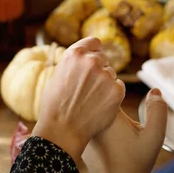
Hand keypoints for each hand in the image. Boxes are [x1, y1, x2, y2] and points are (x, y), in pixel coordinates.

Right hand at [32, 37, 125, 161]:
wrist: (62, 130)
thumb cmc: (55, 105)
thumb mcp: (58, 75)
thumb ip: (73, 64)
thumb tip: (84, 58)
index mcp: (74, 54)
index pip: (94, 42)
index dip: (94, 51)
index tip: (93, 61)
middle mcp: (91, 61)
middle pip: (104, 58)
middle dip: (99, 70)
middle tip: (89, 87)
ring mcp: (106, 75)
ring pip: (111, 74)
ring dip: (105, 83)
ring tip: (90, 99)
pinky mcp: (117, 91)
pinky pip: (118, 87)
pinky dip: (112, 95)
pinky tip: (99, 105)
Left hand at [83, 89, 167, 172]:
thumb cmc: (137, 162)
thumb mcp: (154, 136)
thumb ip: (158, 110)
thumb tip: (154, 90)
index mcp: (107, 114)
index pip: (104, 86)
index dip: (111, 83)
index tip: (114, 82)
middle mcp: (89, 119)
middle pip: (93, 96)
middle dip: (100, 91)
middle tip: (107, 89)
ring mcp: (82, 129)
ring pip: (87, 108)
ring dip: (95, 106)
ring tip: (105, 113)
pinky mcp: (80, 138)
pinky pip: (82, 120)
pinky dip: (88, 118)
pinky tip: (96, 125)